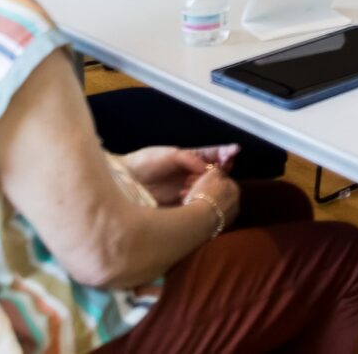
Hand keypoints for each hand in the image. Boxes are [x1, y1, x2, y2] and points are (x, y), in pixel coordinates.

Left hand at [123, 144, 237, 204]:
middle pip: (215, 172)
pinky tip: (193, 198)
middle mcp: (191, 174)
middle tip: (224, 169)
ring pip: (209, 188)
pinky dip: (200, 201)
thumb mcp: (165, 155)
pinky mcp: (181, 207)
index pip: (212, 154)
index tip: (234, 152)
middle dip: (222, 170)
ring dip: (211, 185)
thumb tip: (205, 166)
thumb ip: (187, 158)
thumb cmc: (143, 163)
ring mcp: (188, 190)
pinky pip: (198, 204)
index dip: (224, 153)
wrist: (123, 182)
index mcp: (189, 158)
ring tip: (205, 182)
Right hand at [180, 165, 238, 230]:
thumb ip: (217, 170)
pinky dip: (198, 213)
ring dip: (197, 201)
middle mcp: (235, 205)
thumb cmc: (205, 193)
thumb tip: (220, 167)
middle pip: (216, 194)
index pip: (222, 181)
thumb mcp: (211, 174)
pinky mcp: (217, 229)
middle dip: (201, 190)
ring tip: (183, 198)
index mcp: (235, 191)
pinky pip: (206, 217)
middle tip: (187, 188)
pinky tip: (188, 210)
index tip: (196, 179)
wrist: (200, 220)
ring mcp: (227, 219)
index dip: (208, 179)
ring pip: (210, 206)